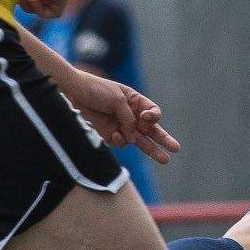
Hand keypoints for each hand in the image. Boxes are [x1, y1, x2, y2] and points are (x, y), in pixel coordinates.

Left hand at [64, 71, 179, 163]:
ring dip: (149, 148)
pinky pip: (120, 143)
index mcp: (135, 101)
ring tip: (164, 159)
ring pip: (139, 141)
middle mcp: (130, 114)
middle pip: (151, 130)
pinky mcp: (108, 134)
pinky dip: (120, 141)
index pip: (153, 112)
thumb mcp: (118, 100)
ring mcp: (120, 125)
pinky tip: (114, 135)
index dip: (154, 117)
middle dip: (163, 140)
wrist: (73, 93)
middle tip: (175, 149)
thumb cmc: (97, 90)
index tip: (147, 118)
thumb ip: (128, 119)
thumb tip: (132, 138)